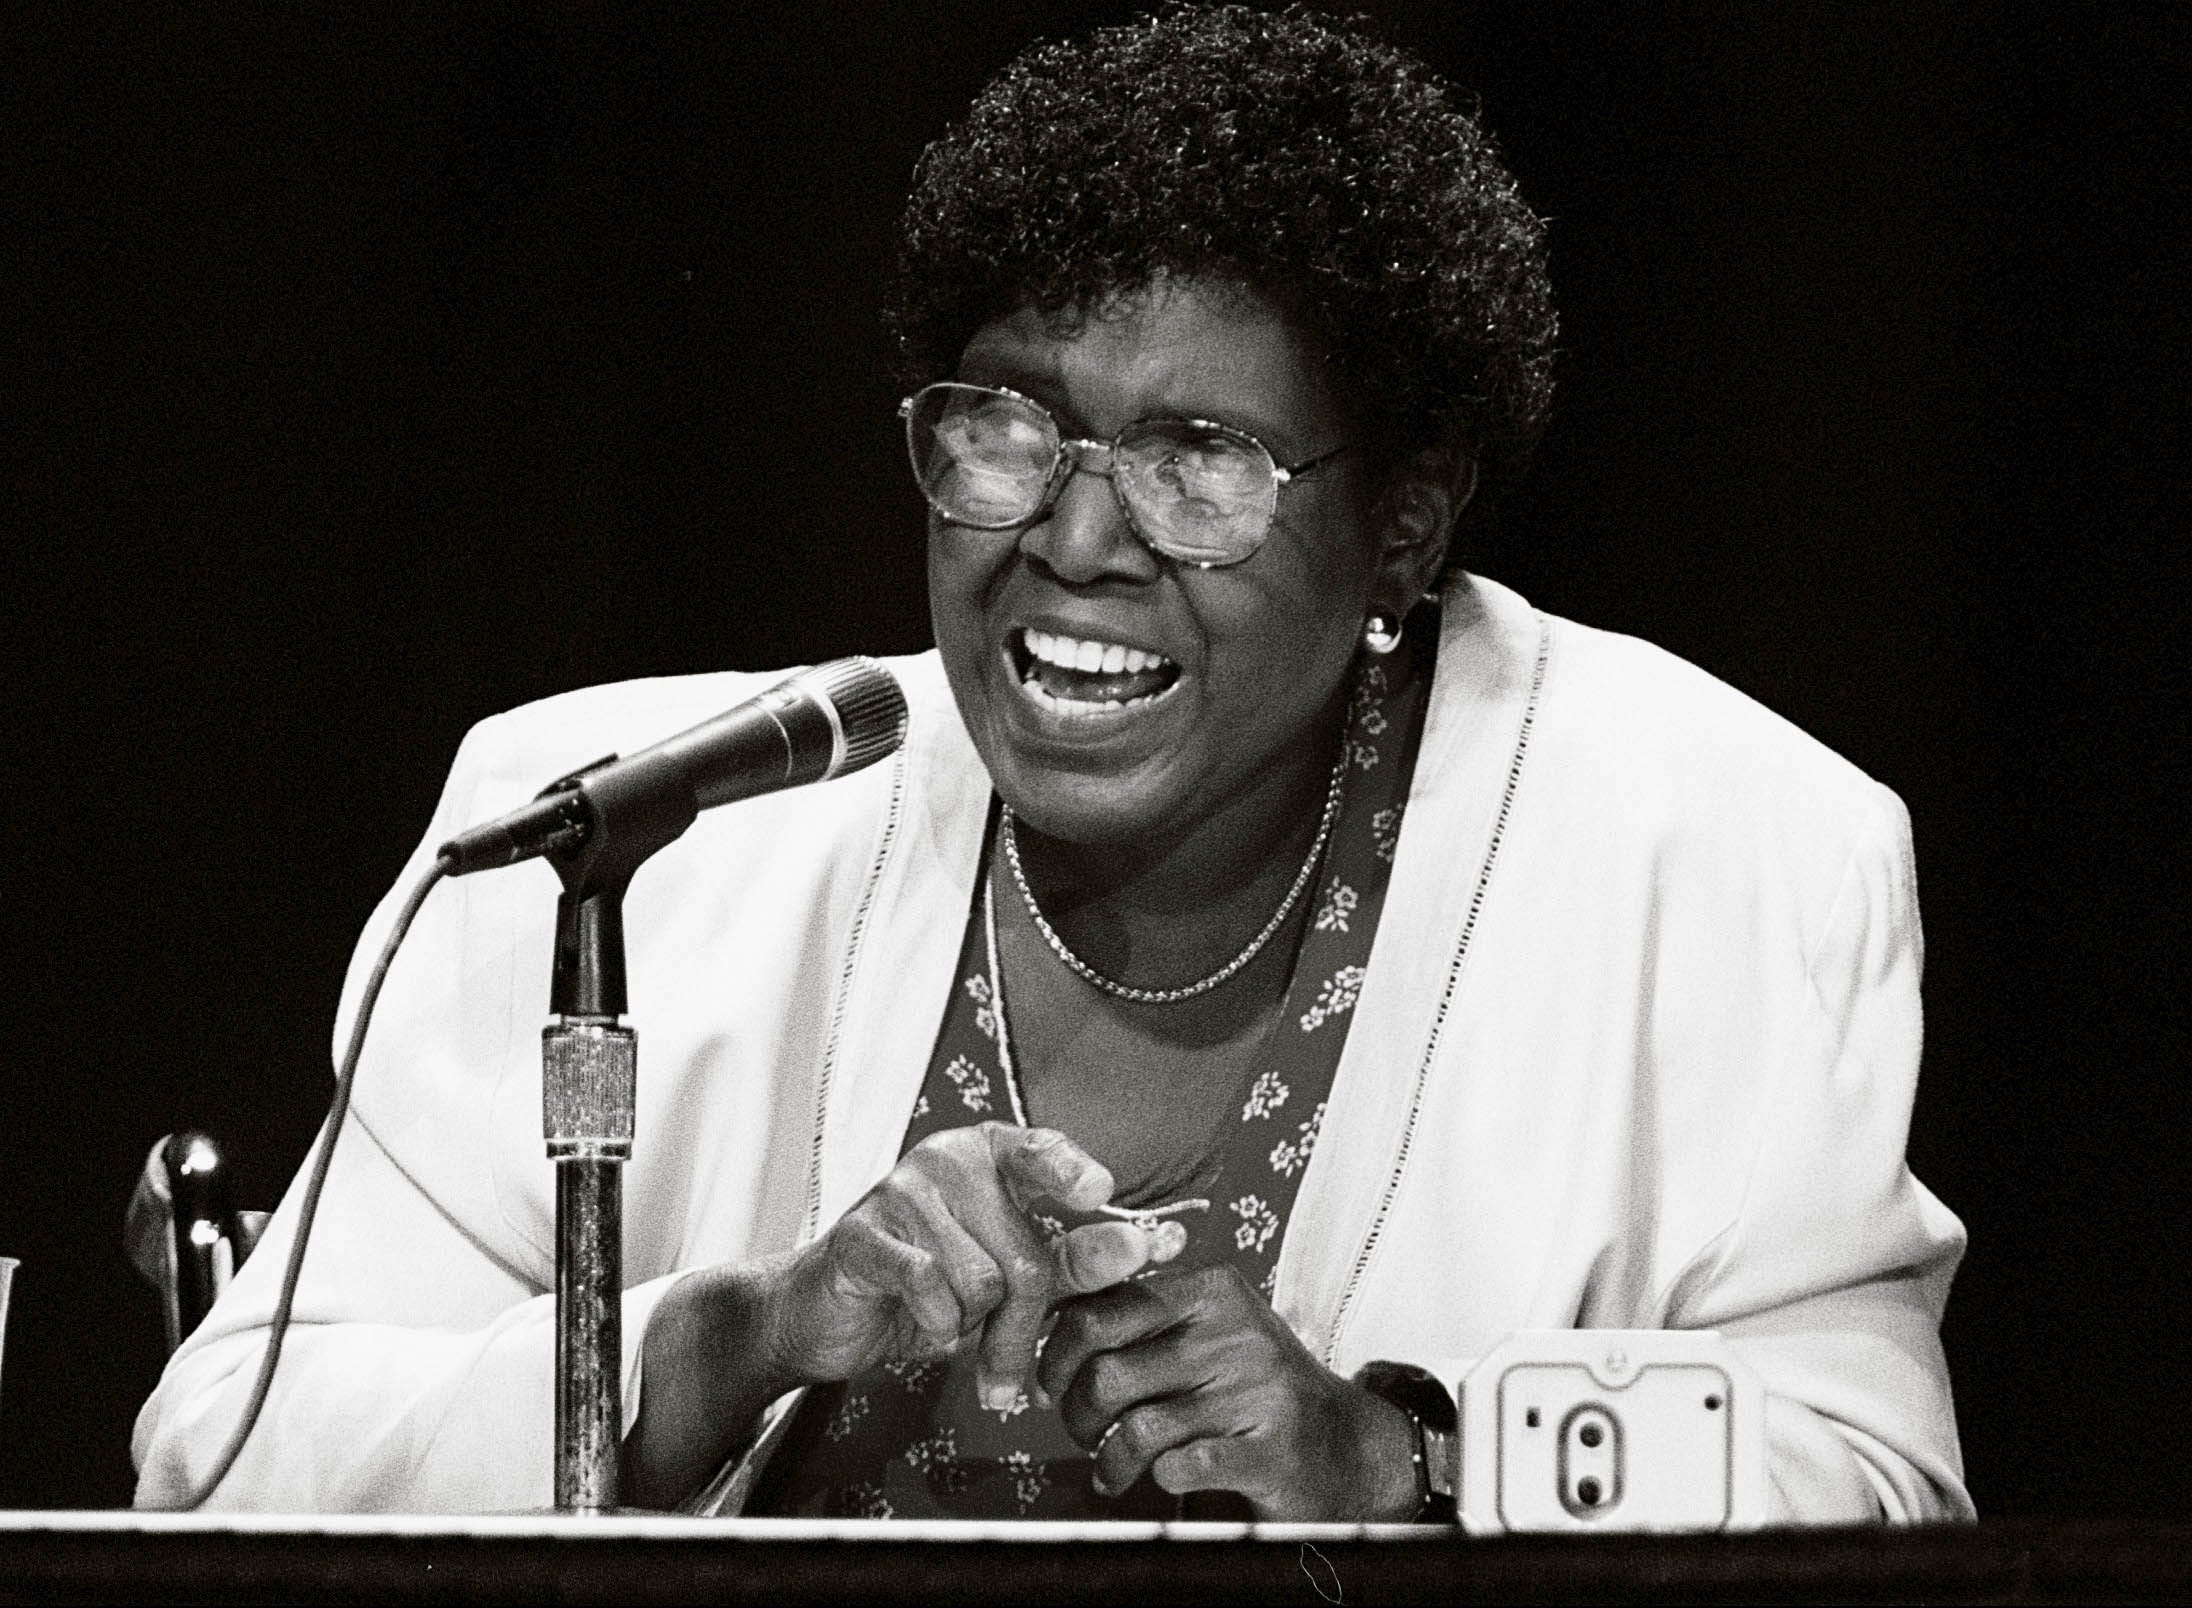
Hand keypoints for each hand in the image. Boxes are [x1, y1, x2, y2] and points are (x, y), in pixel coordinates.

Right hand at [766, 1123, 1184, 1407]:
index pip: (1042, 1150)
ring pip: (980, 1281)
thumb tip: (1146, 1247)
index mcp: (988, 1155)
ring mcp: (900, 1191)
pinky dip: (934, 1325)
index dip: (1071, 1172)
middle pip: (1025, 1254)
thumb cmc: (930, 1287)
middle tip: (1009, 1367)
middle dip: (1023, 1325)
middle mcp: (947, 1160)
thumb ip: (1073, 1260)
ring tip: (948, 1324)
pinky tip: (923, 1328)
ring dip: (972, 1328)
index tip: (1100, 1192)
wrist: (830, 1314)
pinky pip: (928, 1288)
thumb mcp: (1008, 1273)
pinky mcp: (861, 1234)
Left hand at [1037, 1265, 1420, 1520]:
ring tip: (1111, 1469)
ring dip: (1109, 1460)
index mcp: (1211, 1291)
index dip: (1057, 1356)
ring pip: (1136, 1428)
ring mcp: (1258, 1391)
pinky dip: (1156, 1479)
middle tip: (1081, 1432)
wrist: (1348, 1445)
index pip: (1099, 1311)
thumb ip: (1141, 1319)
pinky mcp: (1273, 1450)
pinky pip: (1182, 1467)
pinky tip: (1159, 1479)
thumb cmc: (1258, 1388)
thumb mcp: (1208, 1331)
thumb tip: (1049, 1326)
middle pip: (1108, 1372)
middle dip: (1075, 1414)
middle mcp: (1235, 1332)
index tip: (1052, 1384)